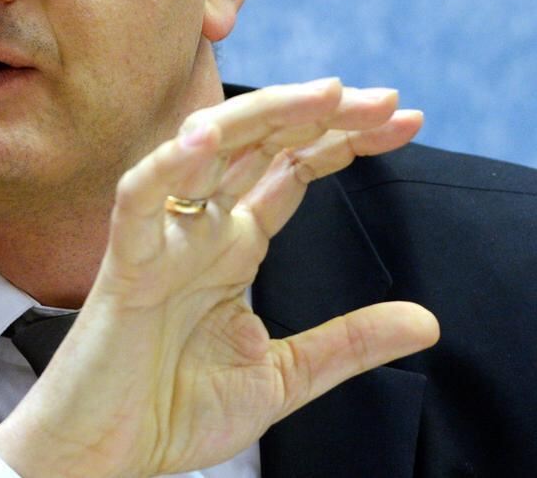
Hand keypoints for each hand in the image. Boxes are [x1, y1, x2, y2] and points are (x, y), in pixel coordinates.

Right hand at [0, 79, 439, 477]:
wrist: (107, 459)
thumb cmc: (176, 410)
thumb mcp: (284, 375)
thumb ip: (349, 342)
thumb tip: (428, 321)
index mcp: (236, 245)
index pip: (293, 169)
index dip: (344, 139)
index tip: (406, 120)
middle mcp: (203, 228)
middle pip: (263, 146)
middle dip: (324, 116)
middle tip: (388, 98)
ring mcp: (165, 239)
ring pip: (208, 150)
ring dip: (264, 116)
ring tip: (326, 94)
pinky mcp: (126, 262)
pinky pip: (140, 198)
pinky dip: (170, 166)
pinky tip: (209, 138)